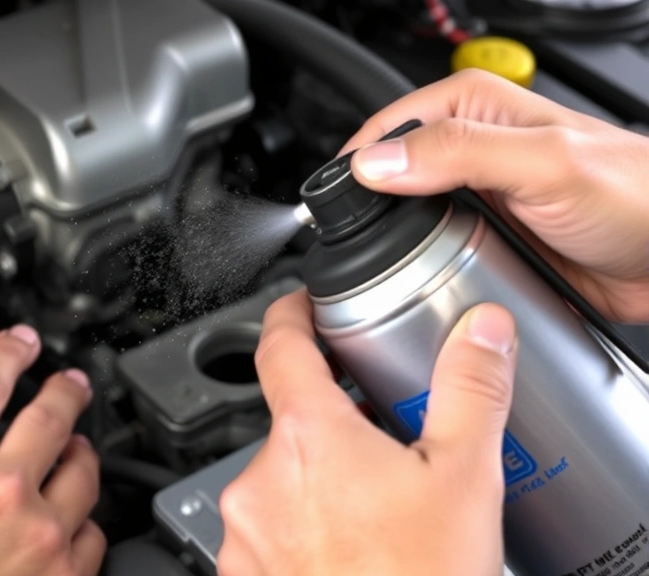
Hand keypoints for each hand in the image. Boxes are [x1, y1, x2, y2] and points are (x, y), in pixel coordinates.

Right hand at [0, 325, 104, 575]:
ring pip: (84, 470)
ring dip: (82, 450)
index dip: (6, 351)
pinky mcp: (64, 575)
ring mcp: (39, 535)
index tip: (19, 342)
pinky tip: (71, 517)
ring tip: (76, 447)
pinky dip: (84, 518)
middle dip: (65, 388)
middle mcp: (0, 493)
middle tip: (70, 381)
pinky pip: (93, 532)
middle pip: (50, 415)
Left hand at [217, 290, 516, 575]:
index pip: (278, 346)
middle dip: (332, 424)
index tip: (299, 306)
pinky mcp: (242, 573)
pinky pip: (265, 530)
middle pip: (289, 422)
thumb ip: (470, 389)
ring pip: (279, 479)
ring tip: (372, 510)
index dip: (290, 315)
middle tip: (383, 445)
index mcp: (308, 438)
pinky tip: (344, 549)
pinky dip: (299, 526)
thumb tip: (481, 331)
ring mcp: (245, 532)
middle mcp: (260, 480)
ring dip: (316, 480)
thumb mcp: (465, 476)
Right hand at [342, 69, 648, 322]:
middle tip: (357, 250)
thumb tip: (377, 163)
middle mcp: (468, 147)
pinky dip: (422, 267)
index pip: (382, 131)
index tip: (334, 212)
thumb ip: (459, 153)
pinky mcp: (485, 235)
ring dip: (394, 244)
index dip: (353, 169)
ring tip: (385, 273)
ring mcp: (475, 195)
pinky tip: (421, 283)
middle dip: (368, 212)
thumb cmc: (635, 194)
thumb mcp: (543, 162)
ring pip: (405, 218)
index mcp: (471, 108)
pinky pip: (433, 250)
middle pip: (386, 177)